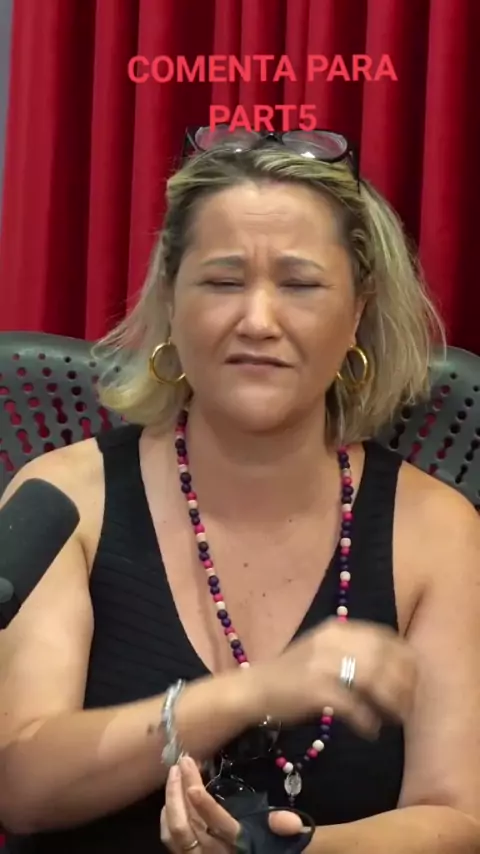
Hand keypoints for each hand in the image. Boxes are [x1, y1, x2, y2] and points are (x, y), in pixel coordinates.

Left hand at [160, 756, 304, 852]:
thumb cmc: (266, 849)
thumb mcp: (280, 841)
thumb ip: (284, 829)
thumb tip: (292, 821)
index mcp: (237, 844)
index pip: (218, 824)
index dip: (204, 805)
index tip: (193, 783)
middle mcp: (213, 853)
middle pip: (188, 825)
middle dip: (179, 792)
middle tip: (181, 763)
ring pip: (175, 831)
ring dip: (171, 800)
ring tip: (174, 773)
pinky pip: (170, 840)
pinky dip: (167, 816)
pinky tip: (170, 798)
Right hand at [247, 617, 416, 737]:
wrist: (254, 688)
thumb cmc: (292, 673)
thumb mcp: (323, 650)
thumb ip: (353, 651)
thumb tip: (395, 665)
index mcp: (336, 629)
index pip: (383, 636)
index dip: (404, 656)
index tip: (414, 676)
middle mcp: (332, 642)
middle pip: (382, 658)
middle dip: (403, 682)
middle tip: (410, 703)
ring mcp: (322, 665)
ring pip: (372, 680)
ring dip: (390, 702)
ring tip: (396, 719)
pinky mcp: (315, 690)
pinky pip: (353, 706)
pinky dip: (367, 720)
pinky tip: (371, 730)